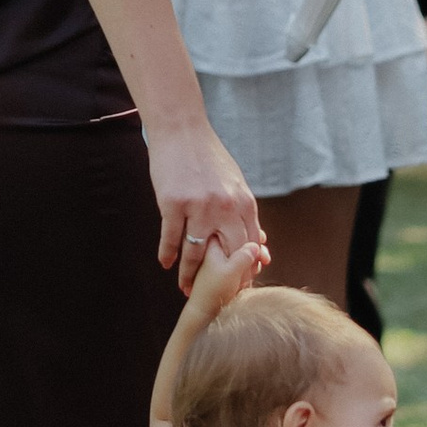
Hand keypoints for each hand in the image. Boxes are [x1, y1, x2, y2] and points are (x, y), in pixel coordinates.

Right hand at [148, 124, 265, 286]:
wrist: (182, 130)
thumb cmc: (209, 157)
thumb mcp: (235, 184)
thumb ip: (246, 214)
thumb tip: (260, 243)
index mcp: (244, 203)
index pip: (250, 247)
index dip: (244, 270)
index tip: (238, 286)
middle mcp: (225, 208)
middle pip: (228, 256)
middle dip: (222, 280)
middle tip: (215, 295)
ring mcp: (198, 207)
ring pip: (196, 253)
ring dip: (190, 275)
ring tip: (185, 288)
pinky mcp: (173, 204)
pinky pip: (171, 238)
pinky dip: (168, 254)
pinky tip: (166, 263)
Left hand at [188, 237, 259, 328]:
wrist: (205, 311)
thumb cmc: (213, 291)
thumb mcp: (231, 271)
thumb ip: (244, 255)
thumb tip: (256, 244)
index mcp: (212, 241)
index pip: (235, 227)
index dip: (251, 235)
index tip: (262, 242)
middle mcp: (215, 245)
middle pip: (242, 238)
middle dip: (256, 249)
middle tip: (263, 259)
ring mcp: (221, 256)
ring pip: (244, 250)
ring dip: (254, 260)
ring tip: (254, 271)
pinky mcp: (225, 267)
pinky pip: (242, 261)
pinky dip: (250, 266)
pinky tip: (251, 275)